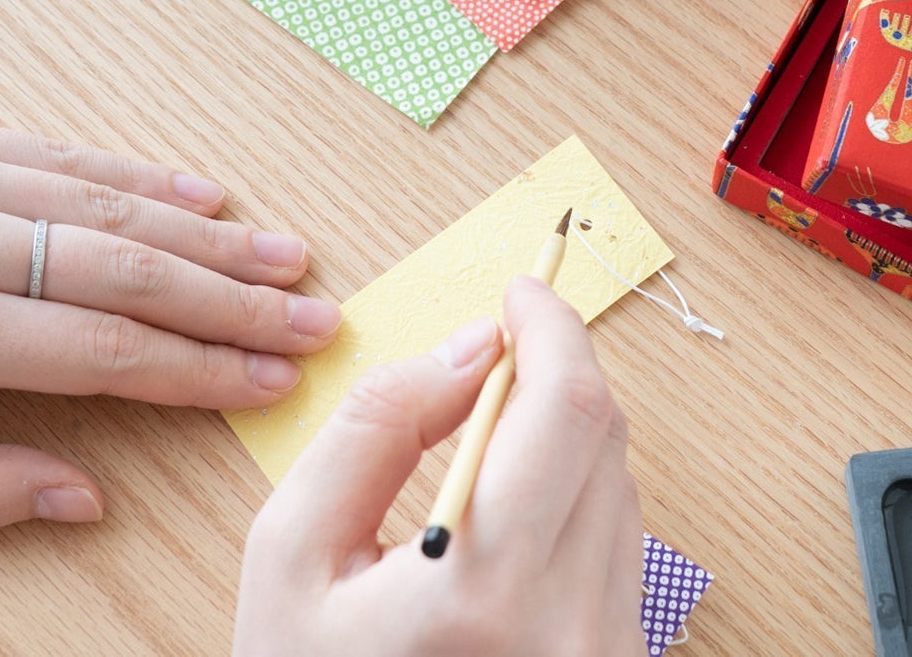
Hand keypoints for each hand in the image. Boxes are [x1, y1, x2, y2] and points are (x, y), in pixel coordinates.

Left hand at [0, 111, 337, 530]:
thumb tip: (78, 499)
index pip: (100, 350)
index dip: (198, 371)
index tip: (271, 385)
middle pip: (124, 268)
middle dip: (233, 300)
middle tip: (318, 321)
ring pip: (103, 203)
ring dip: (205, 234)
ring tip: (285, 260)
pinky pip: (53, 152)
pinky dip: (134, 174)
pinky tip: (199, 191)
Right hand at [234, 277, 644, 655]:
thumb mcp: (290, 556)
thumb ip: (374, 429)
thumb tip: (465, 347)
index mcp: (482, 591)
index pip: (566, 410)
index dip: (551, 327)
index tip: (520, 291)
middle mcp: (569, 627)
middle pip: (604, 436)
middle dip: (551, 372)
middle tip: (490, 356)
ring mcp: (606, 653)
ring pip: (620, 486)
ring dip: (562, 439)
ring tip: (476, 460)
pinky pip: (621, 546)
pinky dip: (573, 501)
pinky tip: (504, 523)